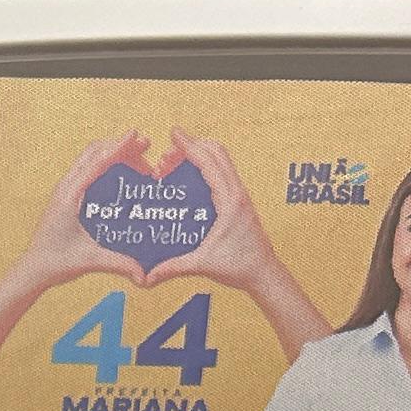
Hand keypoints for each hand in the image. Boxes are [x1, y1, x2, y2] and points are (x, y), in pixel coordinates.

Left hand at [20, 130, 154, 294]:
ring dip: (114, 152)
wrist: (33, 270)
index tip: (136, 135)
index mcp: (70, 195)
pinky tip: (123, 170)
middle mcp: (66, 187)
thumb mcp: (89, 260)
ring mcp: (65, 188)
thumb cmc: (56, 263)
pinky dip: (106, 161)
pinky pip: (87, 167)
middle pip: (95, 151)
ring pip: (90, 157)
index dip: (118, 146)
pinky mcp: (67, 194)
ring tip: (140, 158)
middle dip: (121, 145)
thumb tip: (144, 276)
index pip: (97, 162)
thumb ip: (118, 263)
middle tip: (146, 147)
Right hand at [149, 137, 290, 292]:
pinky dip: (207, 166)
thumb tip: (147, 276)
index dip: (189, 145)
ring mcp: (240, 194)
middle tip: (167, 155)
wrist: (264, 272)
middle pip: (216, 152)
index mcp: (229, 200)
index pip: (208, 162)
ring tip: (175, 164)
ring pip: (221, 160)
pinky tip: (191, 177)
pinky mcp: (239, 200)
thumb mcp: (202, 265)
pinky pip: (223, 172)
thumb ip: (173, 267)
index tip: (173, 134)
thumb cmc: (239, 266)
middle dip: (191, 146)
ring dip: (200, 154)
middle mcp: (237, 191)